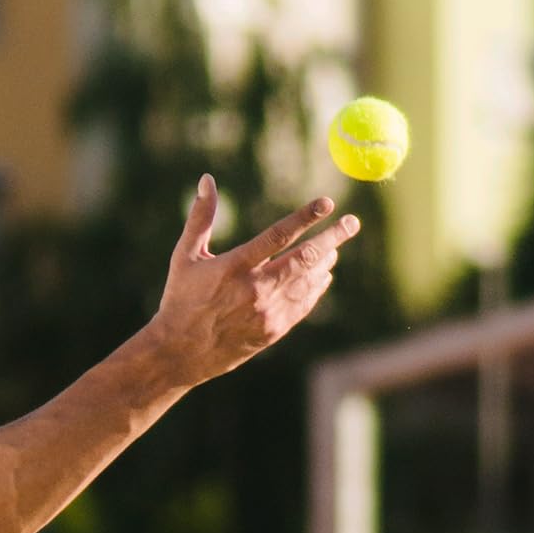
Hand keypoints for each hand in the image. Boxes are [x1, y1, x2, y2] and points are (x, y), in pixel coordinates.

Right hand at [149, 175, 359, 385]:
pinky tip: (323, 275)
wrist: (181, 353)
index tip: (326, 203)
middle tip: (352, 223)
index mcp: (234, 267)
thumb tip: (207, 179)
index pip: (277, 236)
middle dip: (332, 238)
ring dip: (325, 261)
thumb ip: (200, 218)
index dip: (305, 217)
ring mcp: (266, 313)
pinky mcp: (272, 331)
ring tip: (336, 247)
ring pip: (307, 281)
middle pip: (304, 258)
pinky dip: (316, 287)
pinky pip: (303, 305)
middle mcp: (254, 290)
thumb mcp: (185, 257)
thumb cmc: (181, 299)